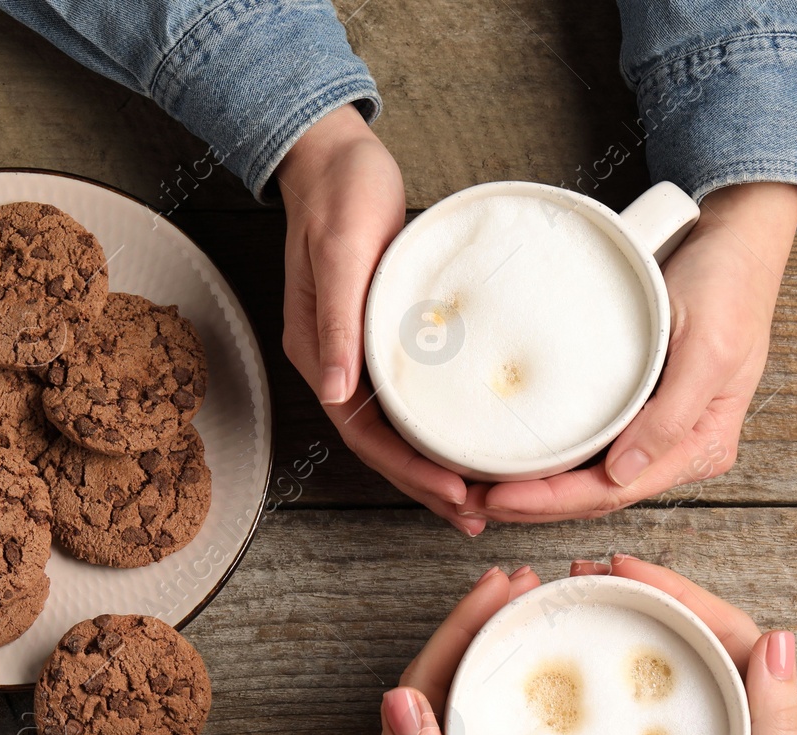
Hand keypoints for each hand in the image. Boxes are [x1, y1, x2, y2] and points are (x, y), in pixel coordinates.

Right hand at [276, 106, 484, 535]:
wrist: (334, 157)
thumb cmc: (338, 194)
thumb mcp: (341, 250)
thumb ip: (336, 319)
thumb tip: (334, 388)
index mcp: (317, 352)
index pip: (362, 433)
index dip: (409, 470)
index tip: (455, 491)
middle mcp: (337, 362)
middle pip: (382, 445)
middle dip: (427, 485)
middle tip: (476, 514)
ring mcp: (358, 352)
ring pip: (397, 429)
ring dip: (434, 466)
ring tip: (478, 497)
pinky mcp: (382, 336)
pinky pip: (410, 398)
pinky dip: (437, 426)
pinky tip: (467, 438)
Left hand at [351, 564, 542, 734]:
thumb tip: (399, 697)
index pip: (422, 678)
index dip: (461, 627)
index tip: (499, 587)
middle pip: (438, 678)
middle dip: (478, 626)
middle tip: (526, 585)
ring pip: (456, 698)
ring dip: (488, 651)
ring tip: (528, 614)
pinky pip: (471, 727)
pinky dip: (496, 691)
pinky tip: (522, 680)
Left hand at [483, 182, 796, 522]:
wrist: (735, 242)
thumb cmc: (729, 288)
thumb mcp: (709, 349)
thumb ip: (672, 416)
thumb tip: (627, 473)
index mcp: (701, 445)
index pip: (614, 491)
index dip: (553, 502)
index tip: (500, 498)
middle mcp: (676, 447)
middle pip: (595, 496)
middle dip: (535, 505)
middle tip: (473, 501)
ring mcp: (657, 431)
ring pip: (588, 480)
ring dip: (538, 490)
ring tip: (482, 490)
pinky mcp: (637, 410)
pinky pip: (588, 449)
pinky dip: (551, 462)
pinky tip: (515, 462)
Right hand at [569, 554, 796, 734]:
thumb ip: (776, 716)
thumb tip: (780, 638)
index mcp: (771, 702)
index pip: (720, 624)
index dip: (671, 589)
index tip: (622, 567)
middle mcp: (745, 709)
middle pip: (689, 633)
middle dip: (640, 598)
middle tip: (585, 578)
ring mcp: (715, 733)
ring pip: (670, 663)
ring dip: (629, 630)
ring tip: (582, 608)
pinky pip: (654, 701)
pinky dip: (624, 676)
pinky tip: (593, 675)